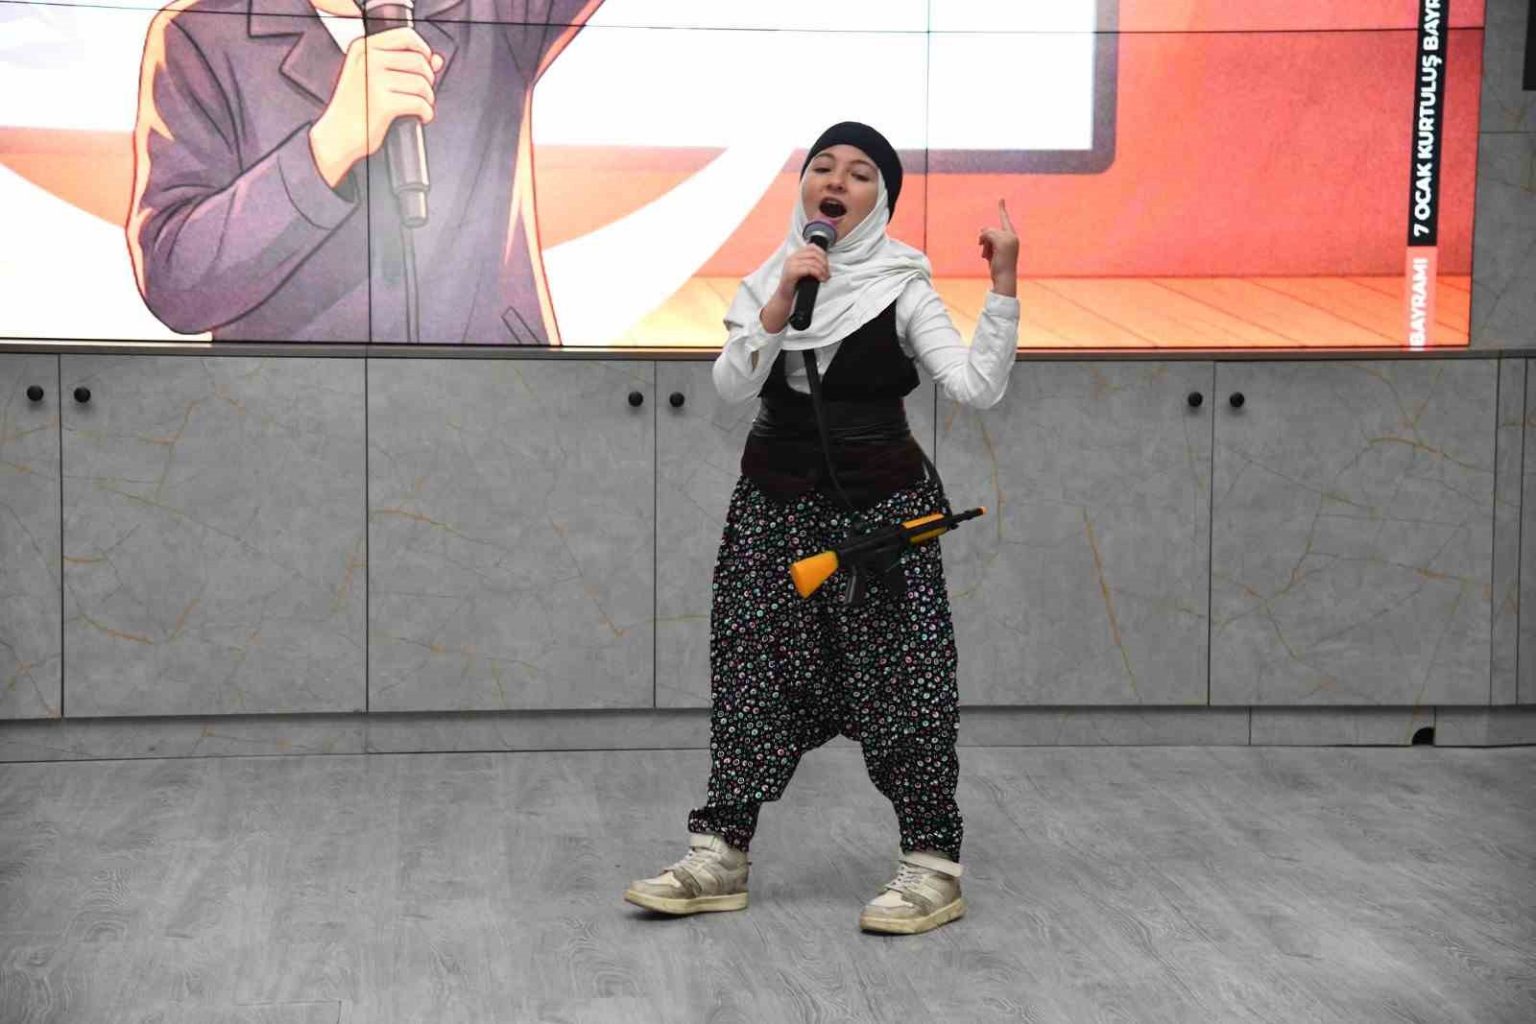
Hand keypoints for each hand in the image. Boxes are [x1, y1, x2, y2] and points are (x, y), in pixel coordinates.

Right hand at [309, 28, 445, 187]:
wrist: (336, 135)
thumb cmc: (355, 107)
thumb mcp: (373, 76)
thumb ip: (404, 63)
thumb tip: (437, 59)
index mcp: (363, 47)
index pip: (406, 36)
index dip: (424, 51)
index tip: (426, 66)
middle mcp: (368, 59)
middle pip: (419, 61)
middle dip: (428, 80)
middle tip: (422, 93)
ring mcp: (374, 80)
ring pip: (421, 83)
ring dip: (428, 98)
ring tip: (420, 106)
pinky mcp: (383, 103)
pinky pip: (420, 104)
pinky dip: (426, 113)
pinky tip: (421, 117)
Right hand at [773, 243, 830, 303]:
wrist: (785, 297)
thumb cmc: (795, 286)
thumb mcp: (804, 271)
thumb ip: (811, 264)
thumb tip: (825, 263)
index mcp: (795, 256)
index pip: (812, 247)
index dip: (823, 254)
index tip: (826, 264)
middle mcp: (792, 258)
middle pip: (814, 254)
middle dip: (824, 263)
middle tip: (827, 273)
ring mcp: (791, 264)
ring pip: (813, 261)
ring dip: (823, 270)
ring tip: (825, 277)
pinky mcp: (791, 272)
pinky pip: (809, 269)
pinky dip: (818, 273)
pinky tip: (820, 279)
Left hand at [978, 198, 1018, 296]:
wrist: (1005, 279)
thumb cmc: (999, 269)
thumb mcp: (992, 253)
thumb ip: (989, 241)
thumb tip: (982, 230)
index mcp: (1012, 238)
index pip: (1005, 221)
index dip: (1002, 209)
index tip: (1001, 199)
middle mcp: (1012, 236)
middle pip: (991, 229)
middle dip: (984, 239)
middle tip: (985, 254)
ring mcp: (1008, 238)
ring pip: (988, 232)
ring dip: (984, 244)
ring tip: (987, 257)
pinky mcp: (1002, 241)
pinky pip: (987, 236)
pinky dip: (984, 244)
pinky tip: (986, 255)